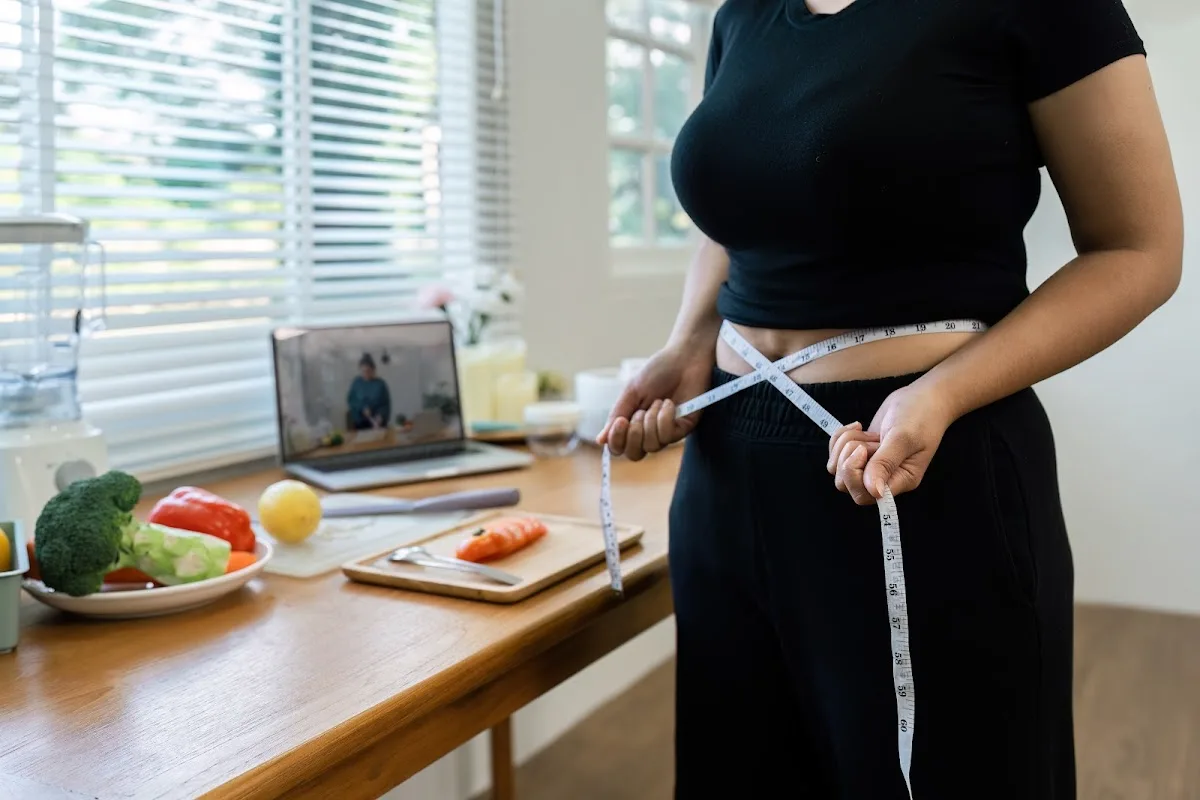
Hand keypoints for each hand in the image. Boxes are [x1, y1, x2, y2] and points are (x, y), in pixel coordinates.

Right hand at [597, 344, 713, 460]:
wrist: (683, 358)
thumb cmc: (657, 371)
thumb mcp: (631, 392)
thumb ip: (616, 415)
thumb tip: (600, 440)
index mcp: (633, 423)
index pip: (620, 448)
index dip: (617, 441)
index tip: (620, 422)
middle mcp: (649, 431)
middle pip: (635, 454)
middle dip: (634, 435)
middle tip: (639, 412)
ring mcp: (667, 431)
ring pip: (652, 446)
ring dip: (651, 421)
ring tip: (658, 401)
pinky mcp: (684, 428)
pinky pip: (668, 435)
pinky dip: (665, 418)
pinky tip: (668, 403)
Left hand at [827, 381, 954, 504]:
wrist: (921, 398)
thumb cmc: (920, 416)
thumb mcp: (903, 438)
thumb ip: (885, 463)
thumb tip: (873, 491)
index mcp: (899, 480)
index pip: (864, 495)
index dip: (854, 475)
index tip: (863, 450)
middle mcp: (883, 478)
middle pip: (845, 484)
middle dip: (847, 458)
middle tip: (868, 441)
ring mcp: (870, 466)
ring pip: (837, 468)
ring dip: (844, 446)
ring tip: (866, 434)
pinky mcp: (860, 453)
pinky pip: (836, 453)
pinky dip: (840, 438)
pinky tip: (859, 427)